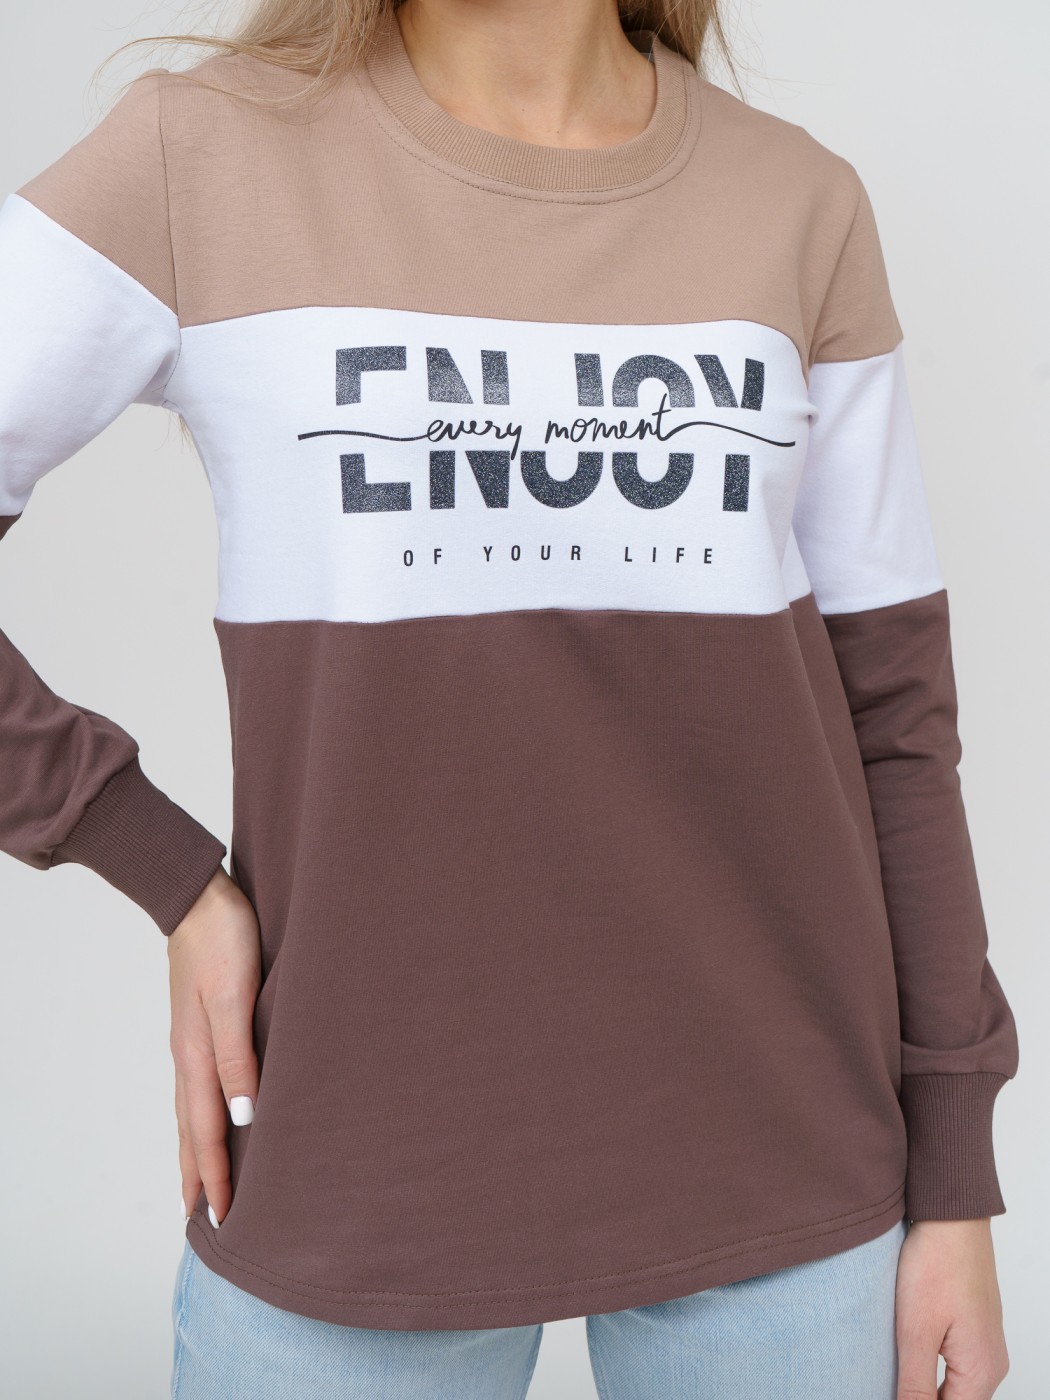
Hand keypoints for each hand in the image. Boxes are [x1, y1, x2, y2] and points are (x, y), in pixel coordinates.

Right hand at [168, 865, 261, 1227]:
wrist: (202, 896)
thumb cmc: (225, 940)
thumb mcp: (236, 996)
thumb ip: (238, 1054)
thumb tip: (243, 1115)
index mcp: (197, 1055)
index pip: (207, 1131)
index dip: (217, 1177)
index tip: (225, 1220)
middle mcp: (190, 1055)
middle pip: (191, 1130)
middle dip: (200, 1176)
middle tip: (205, 1222)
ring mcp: (192, 1040)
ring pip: (192, 1110)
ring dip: (196, 1150)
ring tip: (201, 1183)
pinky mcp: (201, 1023)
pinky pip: (198, 1085)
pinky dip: (200, 1115)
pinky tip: (212, 1114)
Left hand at [895, 1218, 1009, 1398]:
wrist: (952, 1215)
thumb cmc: (937, 1264)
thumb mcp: (915, 1331)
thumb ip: (915, 1385)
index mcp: (981, 1372)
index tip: (889, 1390)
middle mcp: (990, 1364)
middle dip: (919, 1399)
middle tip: (886, 1382)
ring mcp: (984, 1344)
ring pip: (953, 1387)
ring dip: (924, 1387)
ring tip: (891, 1374)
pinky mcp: (972, 1327)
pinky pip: (953, 1364)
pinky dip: (930, 1367)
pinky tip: (904, 1357)